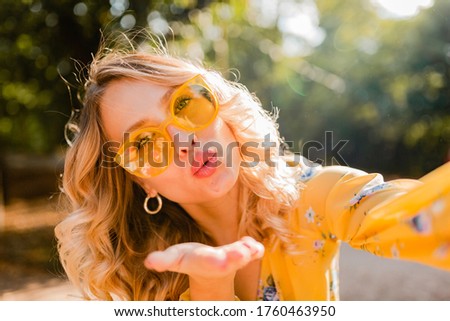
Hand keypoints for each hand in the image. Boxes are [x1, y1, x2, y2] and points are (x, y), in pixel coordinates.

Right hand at [144, 236, 263, 299]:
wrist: (209, 271)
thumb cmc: (189, 259)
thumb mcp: (175, 259)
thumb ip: (163, 260)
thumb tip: (148, 261)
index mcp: (202, 261)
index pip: (208, 261)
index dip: (213, 260)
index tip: (219, 260)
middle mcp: (220, 261)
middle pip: (229, 260)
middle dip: (235, 257)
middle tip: (243, 254)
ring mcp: (234, 258)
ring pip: (244, 256)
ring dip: (249, 252)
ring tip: (252, 249)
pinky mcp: (243, 252)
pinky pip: (252, 250)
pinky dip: (255, 248)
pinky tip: (254, 244)